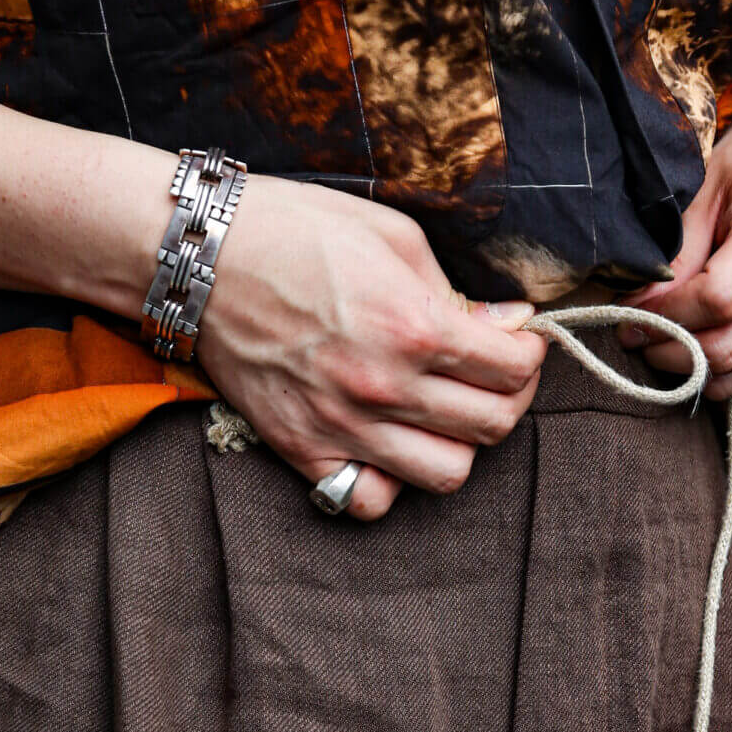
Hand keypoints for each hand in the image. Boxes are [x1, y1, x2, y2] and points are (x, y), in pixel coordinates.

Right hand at [195, 179, 546, 520]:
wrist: (200, 255)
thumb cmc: (295, 230)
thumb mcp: (393, 236)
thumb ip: (456, 291)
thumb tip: (508, 324)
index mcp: (413, 324)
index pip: (513, 369)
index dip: (531, 353)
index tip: (519, 341)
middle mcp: (383, 385)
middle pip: (492, 426)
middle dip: (510, 396)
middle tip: (495, 373)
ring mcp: (342, 426)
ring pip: (446, 474)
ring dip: (460, 443)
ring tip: (446, 411)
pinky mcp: (302, 449)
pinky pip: (370, 500)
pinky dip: (391, 483)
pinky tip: (390, 445)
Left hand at [617, 69, 731, 398]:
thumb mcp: (712, 182)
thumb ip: (680, 249)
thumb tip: (640, 304)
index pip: (715, 299)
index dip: (664, 315)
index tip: (627, 313)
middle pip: (730, 345)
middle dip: (671, 352)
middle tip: (632, 336)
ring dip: (694, 366)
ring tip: (657, 343)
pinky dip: (722, 361)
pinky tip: (692, 341)